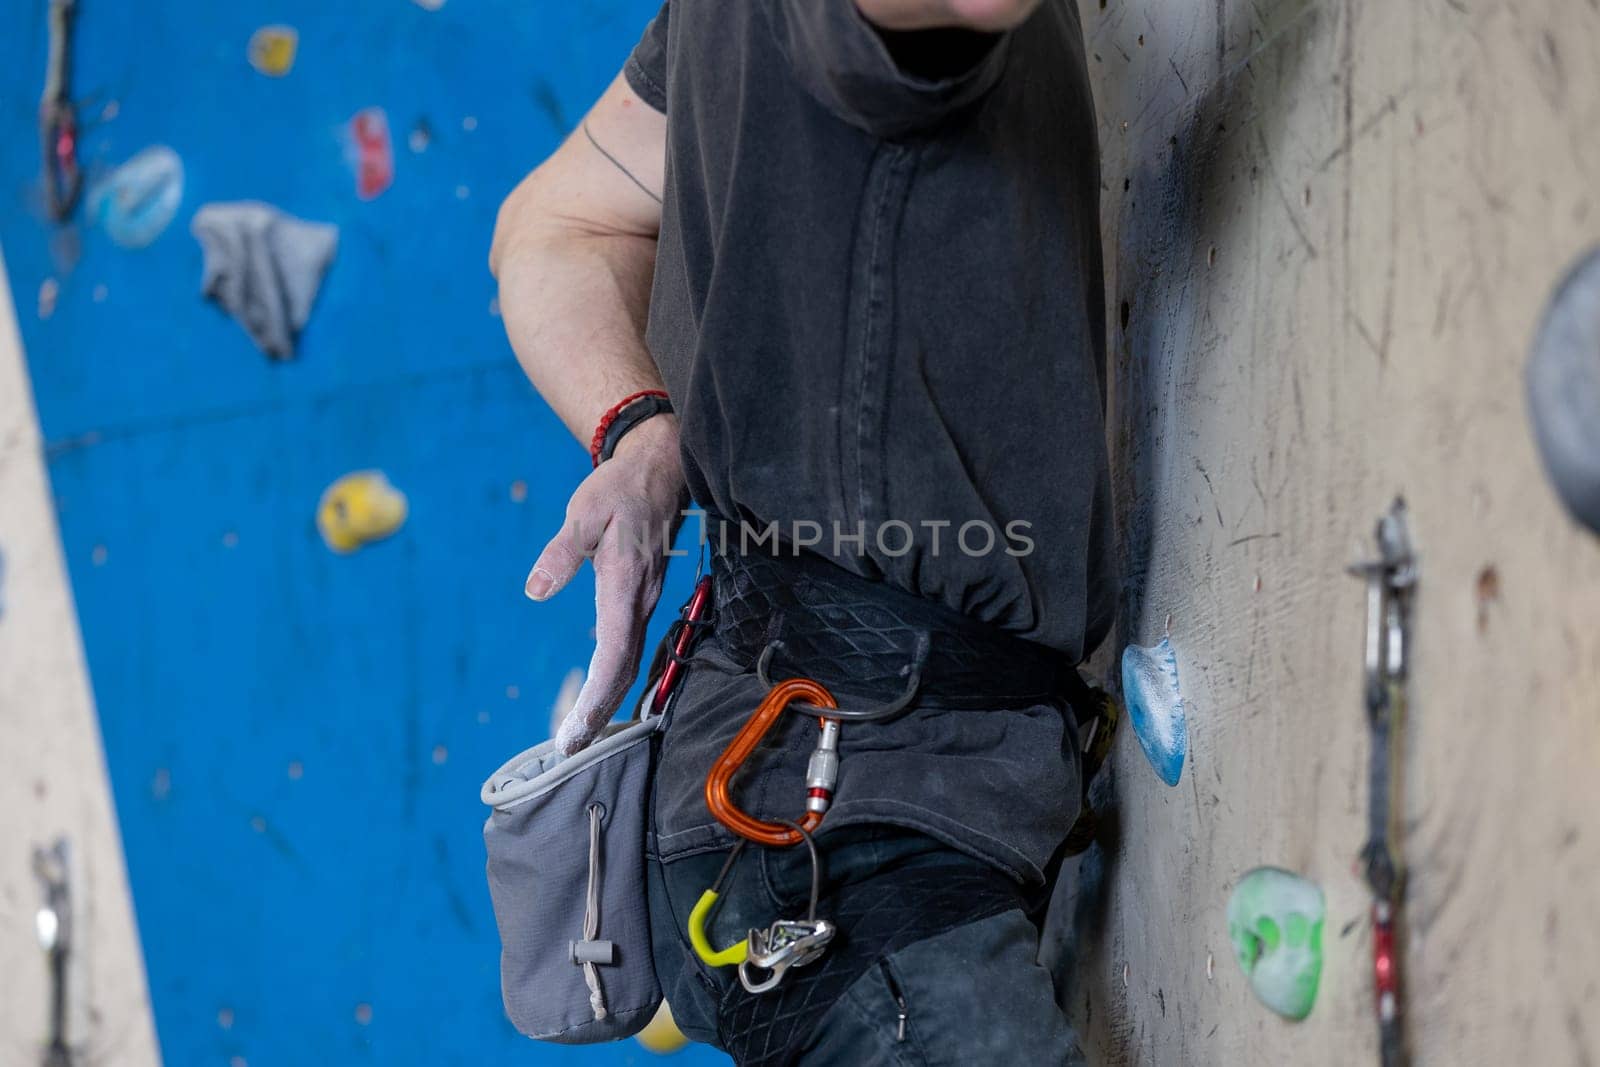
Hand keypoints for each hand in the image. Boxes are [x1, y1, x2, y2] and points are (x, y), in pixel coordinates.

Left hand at [527, 416, 687, 754]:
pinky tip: (596, 693)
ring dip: (605, 700)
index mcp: (624, 584)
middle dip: (597, 714)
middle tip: (567, 748)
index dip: (594, 698)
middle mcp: (639, 601)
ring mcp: (642, 602)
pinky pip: (629, 648)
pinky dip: (612, 678)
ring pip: (628, 662)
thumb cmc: (619, 489)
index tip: (573, 731)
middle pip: (623, 671)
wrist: (659, 470)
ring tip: (577, 733)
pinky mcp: (639, 599)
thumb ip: (561, 553)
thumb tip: (535, 590)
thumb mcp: (583, 512)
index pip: (612, 656)